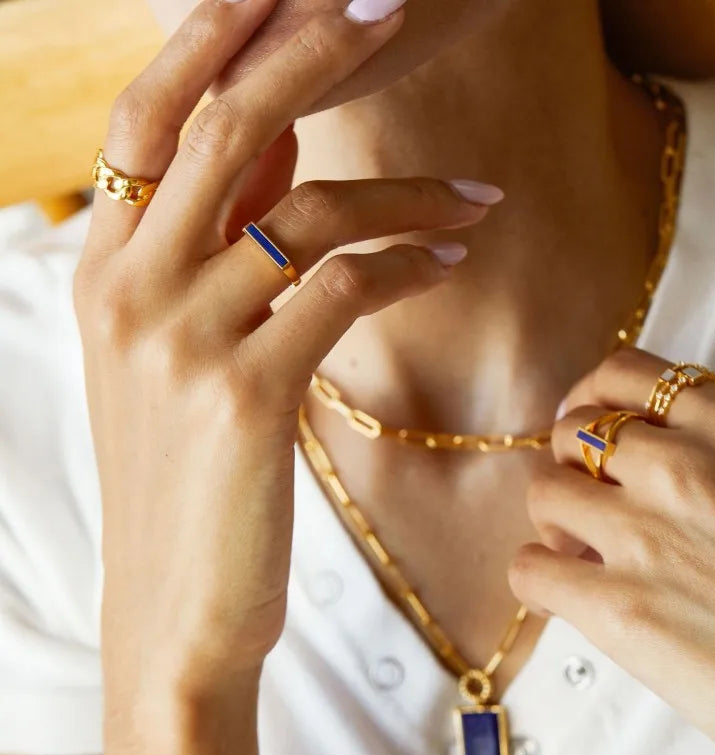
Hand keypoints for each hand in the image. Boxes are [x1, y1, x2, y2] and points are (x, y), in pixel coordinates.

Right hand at [75, 0, 494, 702]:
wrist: (176, 601)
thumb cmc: (189, 475)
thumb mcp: (175, 354)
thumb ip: (212, 248)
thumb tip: (273, 155)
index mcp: (103, 268)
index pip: (151, 115)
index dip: (218, 37)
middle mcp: (130, 287)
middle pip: (227, 127)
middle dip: (311, 51)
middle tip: (391, 5)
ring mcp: (183, 339)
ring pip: (310, 212)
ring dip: (408, 195)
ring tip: (478, 198)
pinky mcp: (246, 396)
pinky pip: (343, 290)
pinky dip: (406, 265)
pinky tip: (449, 261)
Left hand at [509, 348, 714, 754]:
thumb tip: (640, 452)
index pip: (624, 372)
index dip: (589, 395)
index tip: (582, 417)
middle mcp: (682, 468)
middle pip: (571, 432)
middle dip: (572, 466)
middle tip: (590, 501)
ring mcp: (644, 535)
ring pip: (543, 491)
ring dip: (554, 520)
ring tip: (581, 551)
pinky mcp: (617, 607)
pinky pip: (528, 568)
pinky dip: (537, 580)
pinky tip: (564, 596)